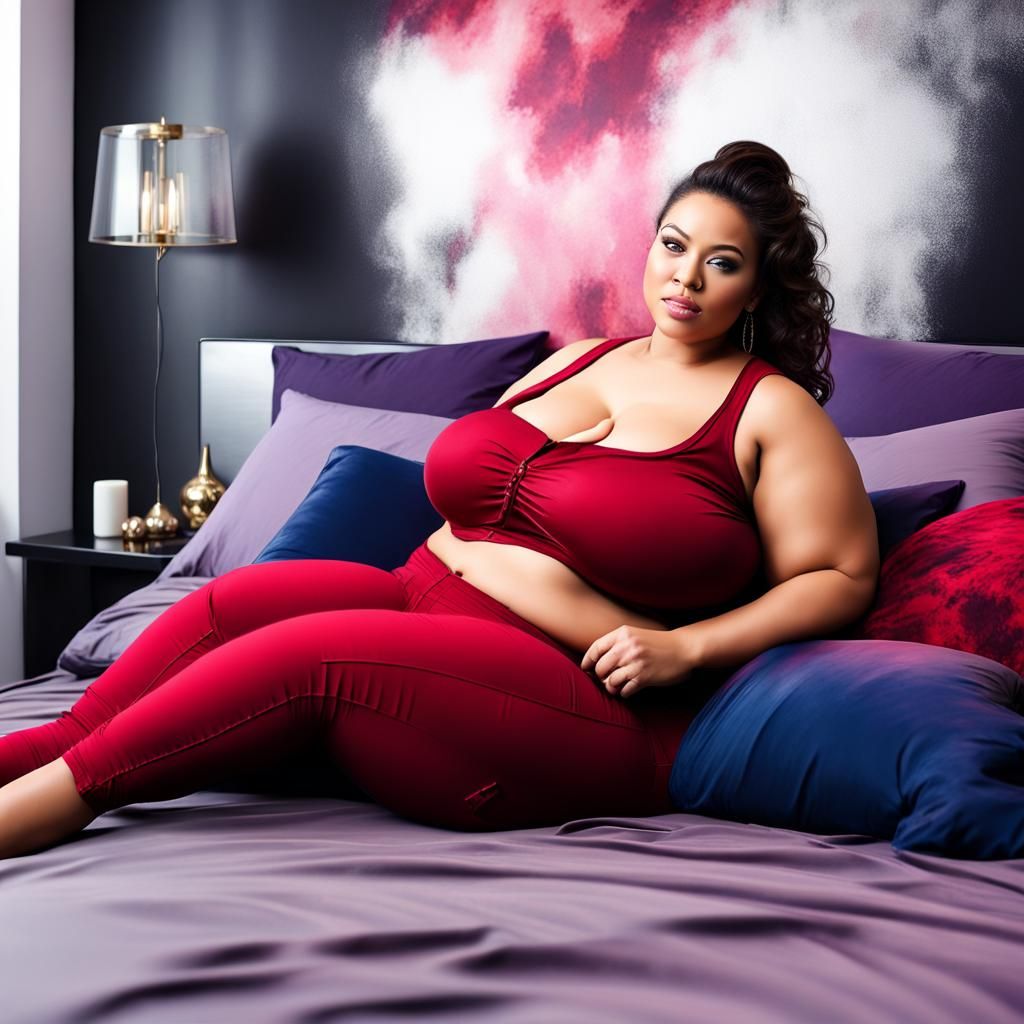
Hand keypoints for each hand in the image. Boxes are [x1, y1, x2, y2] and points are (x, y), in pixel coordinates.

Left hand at [580, 625, 699, 698]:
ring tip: (617, 686)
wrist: (684, 648)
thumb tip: (595, 662)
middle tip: (606, 680)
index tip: (586, 669)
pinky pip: (624, 691)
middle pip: (600, 668)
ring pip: (610, 682)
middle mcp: (627, 647)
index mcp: (623, 634)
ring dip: (611, 687)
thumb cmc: (658, 643)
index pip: (595, 648)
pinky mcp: (644, 677)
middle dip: (600, 677)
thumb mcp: (635, 635)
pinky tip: (629, 689)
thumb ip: (617, 644)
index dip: (587, 661)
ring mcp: (635, 662)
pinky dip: (624, 693)